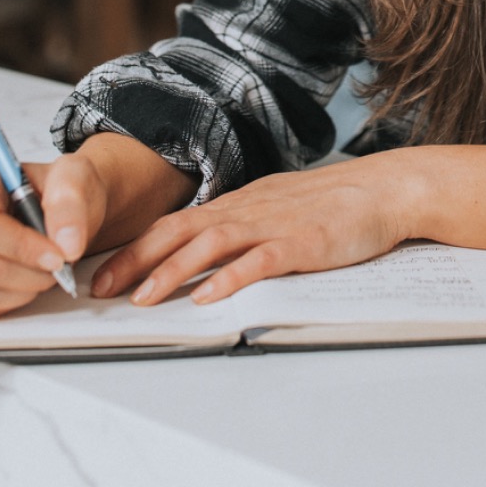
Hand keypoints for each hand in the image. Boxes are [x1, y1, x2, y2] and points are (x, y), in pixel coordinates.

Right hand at [0, 135, 194, 318]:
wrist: (84, 205)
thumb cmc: (83, 186)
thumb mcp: (88, 179)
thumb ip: (74, 201)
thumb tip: (64, 242)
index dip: (19, 246)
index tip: (60, 256)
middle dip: (26, 272)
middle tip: (62, 266)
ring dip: (18, 291)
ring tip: (49, 272)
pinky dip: (6, 304)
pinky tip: (31, 285)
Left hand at [90, 152, 413, 306]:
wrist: (386, 188)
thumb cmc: (335, 203)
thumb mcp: (277, 207)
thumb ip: (242, 224)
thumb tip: (204, 247)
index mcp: (240, 203)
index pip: (175, 224)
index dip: (135, 248)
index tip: (102, 273)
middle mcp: (248, 210)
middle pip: (179, 231)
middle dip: (135, 260)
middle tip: (99, 289)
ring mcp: (274, 225)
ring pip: (211, 243)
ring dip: (172, 271)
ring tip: (142, 298)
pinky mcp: (302, 243)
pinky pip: (259, 261)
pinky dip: (230, 279)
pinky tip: (208, 297)